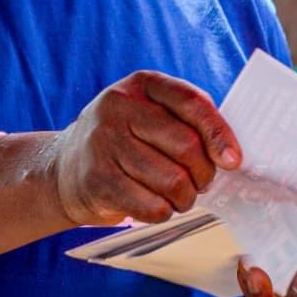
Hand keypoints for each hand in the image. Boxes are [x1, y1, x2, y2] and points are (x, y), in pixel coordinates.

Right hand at [48, 71, 241, 226]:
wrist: (64, 167)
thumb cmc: (124, 141)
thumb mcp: (149, 114)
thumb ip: (186, 122)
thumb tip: (229, 156)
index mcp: (141, 84)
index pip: (192, 103)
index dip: (219, 134)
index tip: (232, 161)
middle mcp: (118, 107)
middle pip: (186, 146)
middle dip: (203, 174)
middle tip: (201, 183)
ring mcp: (104, 143)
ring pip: (171, 181)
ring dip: (185, 198)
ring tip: (179, 197)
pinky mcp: (97, 180)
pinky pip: (151, 206)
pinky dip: (163, 212)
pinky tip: (156, 206)